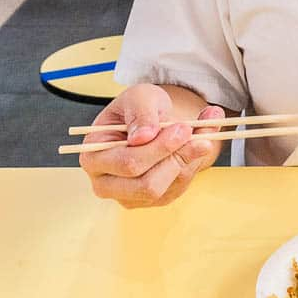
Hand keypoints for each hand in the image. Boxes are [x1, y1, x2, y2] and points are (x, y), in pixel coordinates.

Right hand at [81, 83, 225, 208]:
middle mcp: (106, 184)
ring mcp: (129, 196)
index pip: (128, 163)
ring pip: (166, 189)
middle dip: (175, 157)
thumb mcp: (139, 97)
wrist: (151, 120)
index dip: (158, 148)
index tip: (183, 128)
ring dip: (189, 160)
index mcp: (93, 157)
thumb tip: (143, 137)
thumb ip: (141, 113)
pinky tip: (198, 144)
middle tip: (194, 131)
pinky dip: (193, 164)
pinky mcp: (152, 200)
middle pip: (146, 184)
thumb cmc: (138, 108)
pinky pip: (178, 188)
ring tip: (203, 132)